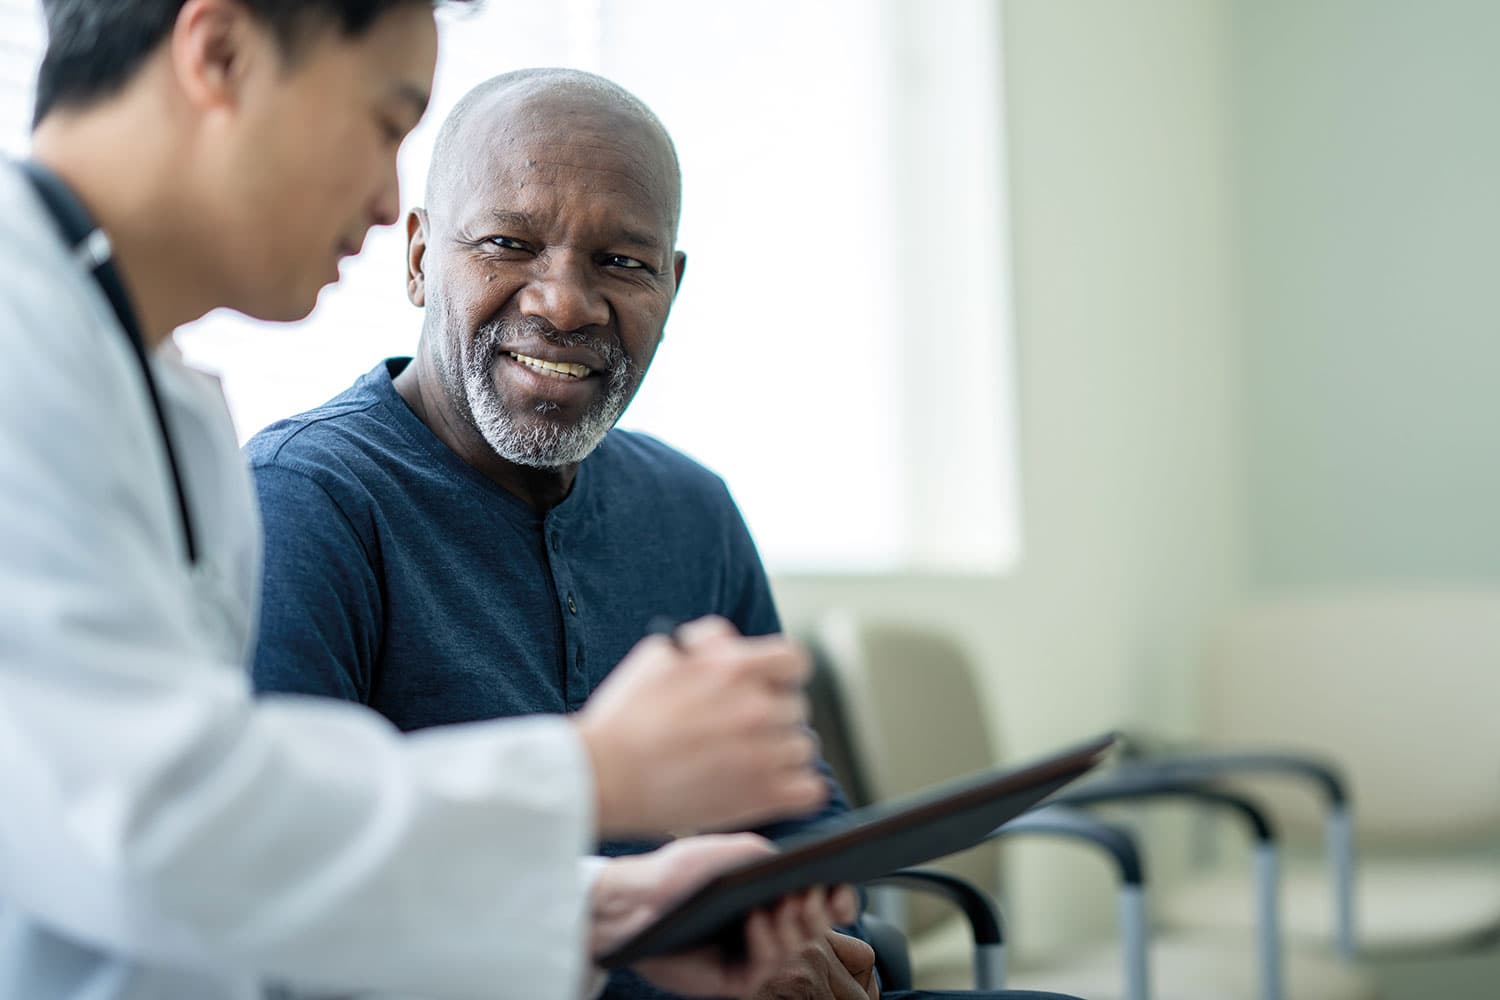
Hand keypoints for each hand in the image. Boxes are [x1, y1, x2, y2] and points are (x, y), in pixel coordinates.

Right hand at [575, 616, 824, 836]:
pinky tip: (769, 788)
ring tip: (745, 763)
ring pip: (802, 749)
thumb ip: (706, 640)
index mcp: (736, 668)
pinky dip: (795, 789)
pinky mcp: (763, 796)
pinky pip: (810, 789)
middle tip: (742, 734)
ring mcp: (763, 754)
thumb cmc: (625, 716)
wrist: (603, 775)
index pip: (794, 662)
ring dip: (781, 755)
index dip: (781, 676)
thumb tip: (731, 642)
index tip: (768, 688)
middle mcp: (757, 708)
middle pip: (797, 709)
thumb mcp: (660, 655)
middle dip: (773, 718)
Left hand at [588, 834, 858, 997]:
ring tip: (785, 901)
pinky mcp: (732, 979)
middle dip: (818, 911)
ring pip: (794, 948)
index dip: (838, 899)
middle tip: (810, 892)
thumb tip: (796, 865)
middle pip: (815, 928)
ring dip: (793, 924)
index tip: (842, 887)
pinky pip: (764, 966)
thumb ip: (763, 853)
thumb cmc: (676, 873)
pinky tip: (756, 918)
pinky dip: (766, 940)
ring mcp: (750, 956)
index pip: (819, 904)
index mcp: (771, 897)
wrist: (633, 899)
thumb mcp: (727, 852)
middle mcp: (766, 929)